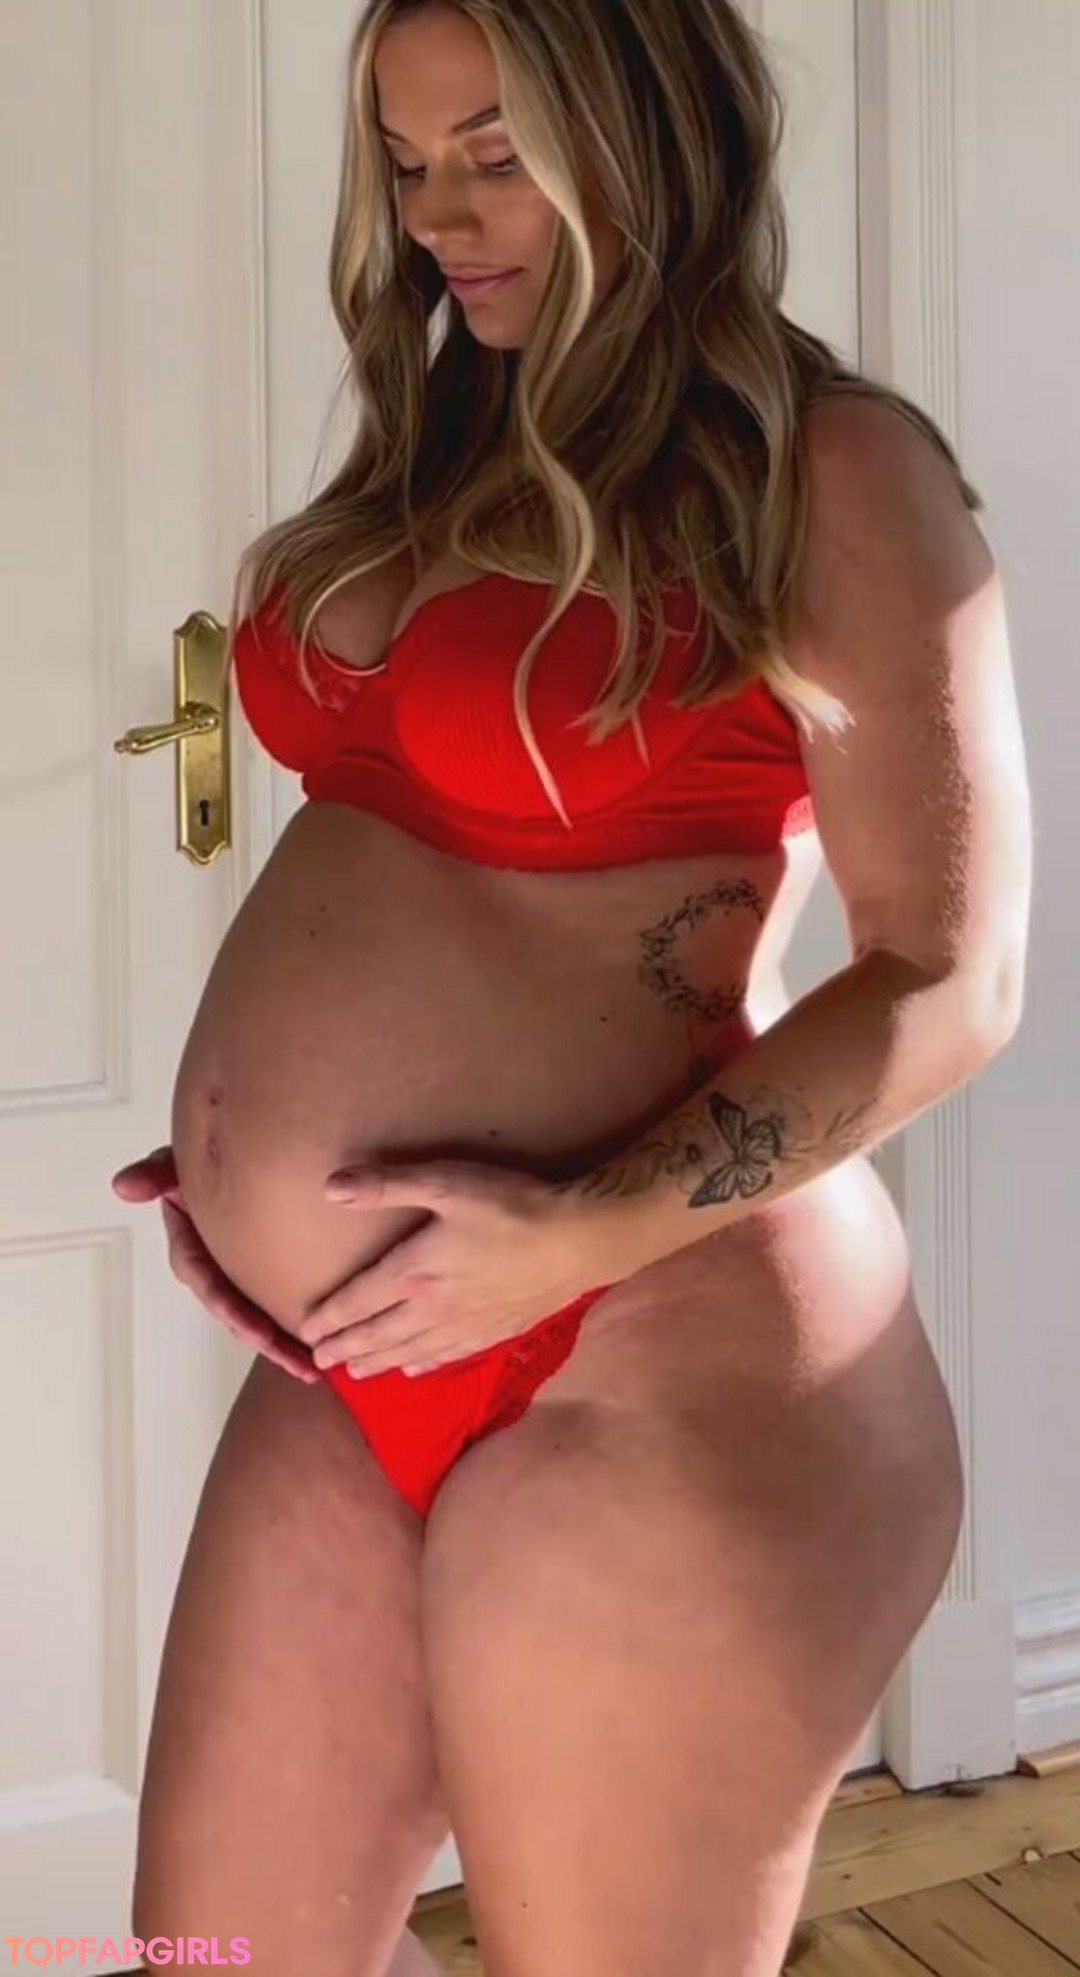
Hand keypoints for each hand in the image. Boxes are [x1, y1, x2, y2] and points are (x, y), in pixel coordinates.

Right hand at [111, 1146, 319, 1384]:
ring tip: (316, 1368)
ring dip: (285, 1345)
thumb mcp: (176, 1163)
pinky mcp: (263, 1270)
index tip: (258, 1333)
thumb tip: (124, 1186)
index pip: (209, 1285)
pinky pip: (279, 1300)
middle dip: (267, 1341)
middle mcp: (214, 1267)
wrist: (237, 1142)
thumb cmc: (201, 1156)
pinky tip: (324, 1341)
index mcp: (192, 1249)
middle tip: (300, 1363)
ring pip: (260, 1316)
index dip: (231, 1311)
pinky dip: (297, 1322)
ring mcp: (239, 1273)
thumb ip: (155, 1174)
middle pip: (239, 1313)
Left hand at [299, 1156, 618, 1379]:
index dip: (329, 1316)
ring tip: (355, 1375)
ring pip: (410, 1351)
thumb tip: (331, 1186)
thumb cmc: (512, 1204)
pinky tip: (415, 1370)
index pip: (359, 1300)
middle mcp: (434, 1307)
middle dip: (346, 1348)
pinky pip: (449, 1357)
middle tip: (319, 1362)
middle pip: (378, 1334)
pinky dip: (425, 1365)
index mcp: (415, 1271)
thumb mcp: (446, 1182)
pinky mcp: (496, 1331)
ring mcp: (466, 1325)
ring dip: (378, 1362)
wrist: (580, 1239)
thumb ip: (388, 1185)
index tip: (306, 1331)